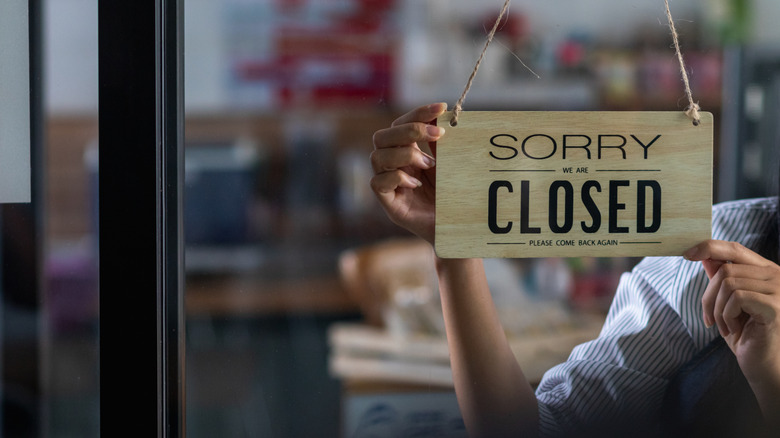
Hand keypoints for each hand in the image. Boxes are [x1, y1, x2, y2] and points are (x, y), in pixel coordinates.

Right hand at [370, 103, 446, 242]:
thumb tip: (444, 115)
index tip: (442, 108)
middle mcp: (393, 165)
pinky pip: (377, 183)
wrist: (456, 227)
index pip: (400, 123)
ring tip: (429, 165)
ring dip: (405, 155)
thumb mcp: (449, 163)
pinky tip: (417, 184)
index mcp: (406, 151)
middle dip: (409, 130)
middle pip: (381, 136)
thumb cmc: (453, 194)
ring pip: (376, 157)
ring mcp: (388, 184)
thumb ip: (441, 143)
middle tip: (437, 136)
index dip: (418, 113)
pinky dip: (397, 178)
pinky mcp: (389, 204)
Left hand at [684, 239, 779, 418]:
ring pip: (727, 283)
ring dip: (717, 309)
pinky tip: (734, 329)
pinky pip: (736, 298)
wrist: (762, 365)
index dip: (709, 247)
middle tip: (711, 318)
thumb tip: (703, 254)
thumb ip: (721, 278)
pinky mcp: (775, 306)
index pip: (735, 249)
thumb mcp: (727, 302)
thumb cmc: (746, 334)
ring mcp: (778, 290)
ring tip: (726, 326)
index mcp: (765, 271)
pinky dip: (726, 315)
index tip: (687, 253)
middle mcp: (776, 276)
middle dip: (709, 296)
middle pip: (725, 270)